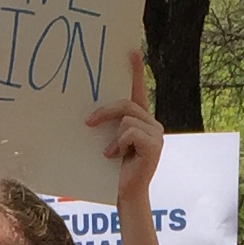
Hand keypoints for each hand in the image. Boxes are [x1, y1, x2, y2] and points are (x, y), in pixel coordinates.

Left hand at [88, 48, 165, 201]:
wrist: (124, 193)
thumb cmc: (113, 169)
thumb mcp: (109, 140)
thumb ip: (109, 123)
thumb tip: (90, 111)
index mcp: (140, 120)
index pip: (138, 90)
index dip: (136, 71)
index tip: (132, 51)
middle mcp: (152, 124)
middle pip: (127, 104)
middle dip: (105, 112)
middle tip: (87, 122)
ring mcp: (156, 134)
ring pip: (127, 118)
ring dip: (113, 137)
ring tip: (110, 154)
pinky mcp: (155, 146)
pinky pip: (130, 132)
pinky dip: (119, 144)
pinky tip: (116, 157)